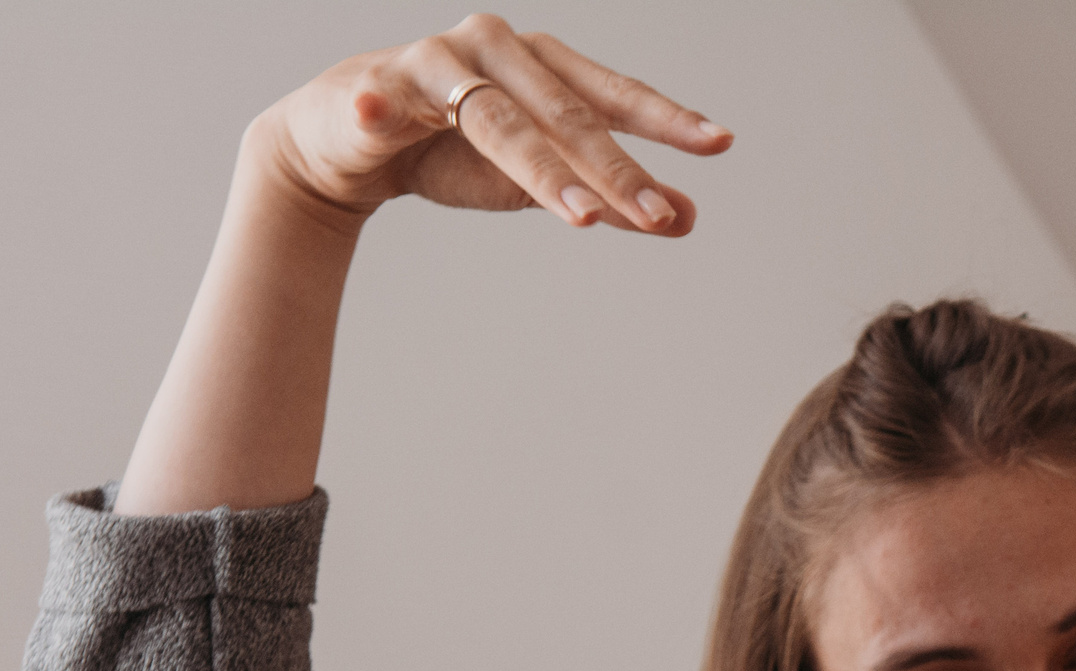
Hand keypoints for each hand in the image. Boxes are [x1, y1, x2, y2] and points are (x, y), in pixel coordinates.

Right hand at [253, 15, 730, 232]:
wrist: (355, 144)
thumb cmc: (456, 154)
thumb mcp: (542, 181)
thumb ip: (611, 196)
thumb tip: (686, 216)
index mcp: (546, 66)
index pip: (616, 95)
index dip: (667, 120)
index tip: (720, 143)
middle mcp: (500, 49)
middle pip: (567, 115)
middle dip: (615, 170)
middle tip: (657, 215)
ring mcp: (440, 61)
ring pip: (500, 120)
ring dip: (541, 169)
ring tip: (582, 216)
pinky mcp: (380, 85)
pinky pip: (385, 101)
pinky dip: (380, 106)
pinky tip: (373, 112)